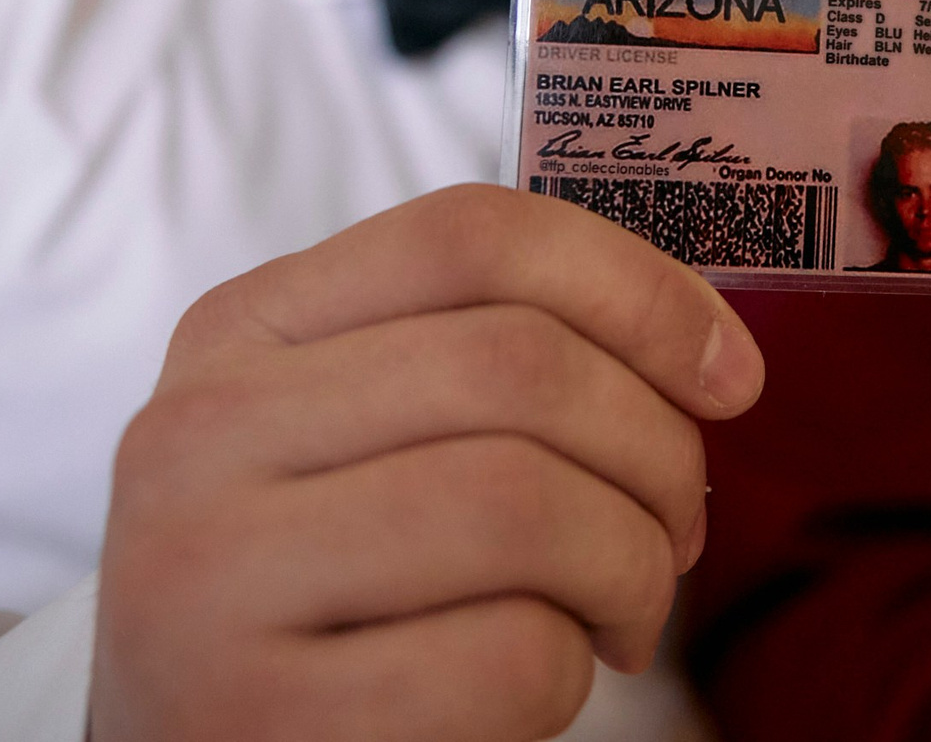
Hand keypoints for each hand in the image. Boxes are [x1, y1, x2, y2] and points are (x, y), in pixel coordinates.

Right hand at [89, 183, 765, 741]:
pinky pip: (507, 656)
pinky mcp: (258, 716)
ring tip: (620, 610)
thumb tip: (707, 353)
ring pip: (523, 507)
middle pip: (516, 366)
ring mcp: (208, 579)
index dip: (638, 290)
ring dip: (629, 566)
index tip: (730, 374)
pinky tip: (542, 681)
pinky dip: (570, 673)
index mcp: (240, 330)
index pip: (471, 236)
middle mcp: (200, 433)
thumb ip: (489, 359)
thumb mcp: (357, 435)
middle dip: (654, 450)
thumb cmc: (327, 585)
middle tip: (678, 527)